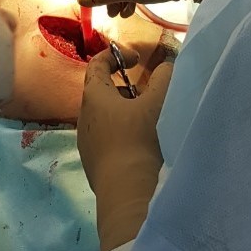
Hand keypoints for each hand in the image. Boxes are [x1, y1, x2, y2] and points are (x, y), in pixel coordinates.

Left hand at [78, 45, 172, 250]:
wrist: (129, 195)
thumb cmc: (141, 140)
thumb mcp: (158, 102)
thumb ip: (164, 77)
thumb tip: (166, 67)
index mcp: (94, 96)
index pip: (97, 64)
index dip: (117, 55)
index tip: (138, 59)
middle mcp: (84, 117)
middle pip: (104, 93)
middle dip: (128, 89)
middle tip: (151, 96)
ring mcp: (86, 143)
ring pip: (107, 118)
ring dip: (127, 114)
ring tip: (151, 122)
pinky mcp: (93, 166)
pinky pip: (108, 140)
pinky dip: (124, 135)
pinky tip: (143, 147)